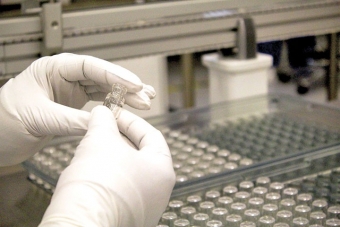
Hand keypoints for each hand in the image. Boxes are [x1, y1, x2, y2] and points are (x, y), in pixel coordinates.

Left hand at [0, 53, 155, 165]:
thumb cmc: (2, 121)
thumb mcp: (39, 118)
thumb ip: (72, 120)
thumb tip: (101, 124)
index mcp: (52, 69)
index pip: (90, 67)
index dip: (115, 75)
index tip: (134, 85)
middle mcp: (64, 78)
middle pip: (102, 77)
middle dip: (126, 86)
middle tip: (145, 96)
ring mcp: (71, 93)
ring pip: (104, 91)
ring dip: (125, 97)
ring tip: (145, 102)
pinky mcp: (74, 107)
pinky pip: (99, 105)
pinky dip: (114, 109)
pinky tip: (128, 111)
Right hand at [39, 106, 175, 226]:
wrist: (80, 223)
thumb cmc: (99, 184)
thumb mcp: (100, 139)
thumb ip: (104, 121)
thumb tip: (102, 113)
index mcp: (162, 170)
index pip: (151, 135)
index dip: (130, 120)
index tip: (113, 113)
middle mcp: (158, 192)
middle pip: (140, 154)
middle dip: (118, 138)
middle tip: (101, 128)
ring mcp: (143, 208)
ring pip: (128, 172)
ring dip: (110, 157)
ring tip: (92, 148)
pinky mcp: (126, 218)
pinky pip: (119, 190)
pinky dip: (107, 177)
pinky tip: (91, 172)